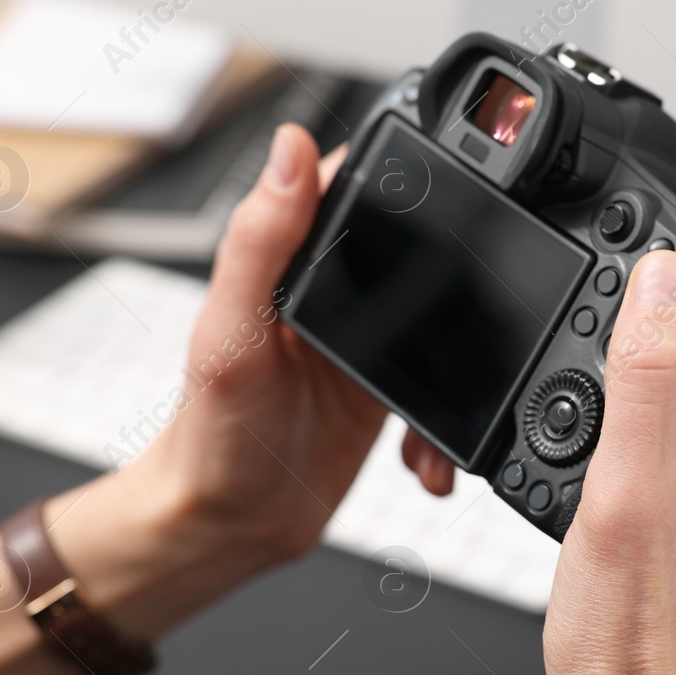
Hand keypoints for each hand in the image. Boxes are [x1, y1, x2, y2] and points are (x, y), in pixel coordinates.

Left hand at [45, 125, 427, 635]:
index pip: (351, 179)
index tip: (450, 188)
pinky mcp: (387, 384)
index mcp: (290, 257)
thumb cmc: (212, 436)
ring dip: (462, 360)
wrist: (231, 528)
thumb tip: (291, 147)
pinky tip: (426, 456)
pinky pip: (442, 385)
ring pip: (444, 317)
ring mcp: (364, 336)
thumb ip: (258, 242)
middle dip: (459, 279)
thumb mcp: (233, 333)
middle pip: (417, 244)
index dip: (401, 169)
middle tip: (463, 324)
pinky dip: (445, 427)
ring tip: (437, 407)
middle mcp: (331, 287)